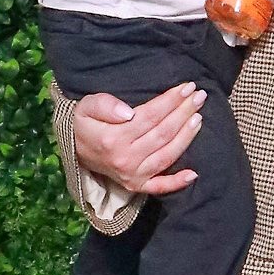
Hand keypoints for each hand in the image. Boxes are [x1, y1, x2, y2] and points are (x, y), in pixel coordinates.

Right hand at [73, 84, 202, 199]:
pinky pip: (160, 187)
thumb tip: (127, 113)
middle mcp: (125, 159)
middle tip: (199, 96)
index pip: (150, 116)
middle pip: (163, 133)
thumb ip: (104, 105)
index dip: (171, 101)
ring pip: (167, 155)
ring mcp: (132, 175)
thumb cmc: (84, 124)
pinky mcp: (136, 186)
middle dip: (184, 112)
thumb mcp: (85, 107)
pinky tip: (194, 173)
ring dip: (187, 136)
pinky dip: (177, 182)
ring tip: (198, 117)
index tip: (186, 87)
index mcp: (113, 138)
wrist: (74, 150)